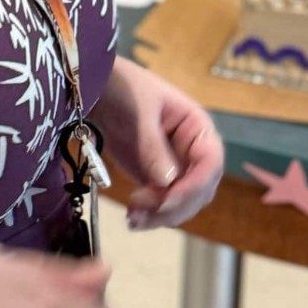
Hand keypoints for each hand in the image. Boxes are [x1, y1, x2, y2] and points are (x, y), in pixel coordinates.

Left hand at [91, 56, 223, 229]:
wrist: (96, 89)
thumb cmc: (124, 89)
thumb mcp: (139, 112)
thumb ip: (152, 146)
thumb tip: (168, 182)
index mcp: (197, 128)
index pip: (210, 163)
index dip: (195, 186)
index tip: (169, 199)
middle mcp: (192, 151)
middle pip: (199, 190)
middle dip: (174, 205)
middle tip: (143, 207)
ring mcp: (175, 167)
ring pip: (181, 203)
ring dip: (160, 216)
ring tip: (133, 218)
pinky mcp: (155, 178)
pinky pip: (160, 204)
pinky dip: (149, 215)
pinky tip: (132, 219)